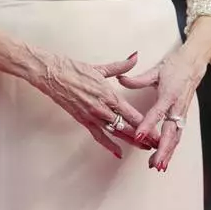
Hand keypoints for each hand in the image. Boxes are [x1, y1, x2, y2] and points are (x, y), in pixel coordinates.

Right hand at [28, 51, 153, 157]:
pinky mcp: (83, 120)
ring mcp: (92, 116)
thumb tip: (135, 57)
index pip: (132, 114)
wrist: (52, 75)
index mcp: (108, 94)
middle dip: (143, 136)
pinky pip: (98, 136)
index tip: (157, 130)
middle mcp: (102, 108)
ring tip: (144, 149)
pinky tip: (117, 152)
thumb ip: (121, 66)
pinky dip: (109, 145)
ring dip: (131, 142)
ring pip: (116, 133)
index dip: (147, 124)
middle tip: (156, 144)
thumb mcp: (101, 68)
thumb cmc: (74, 69)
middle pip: (127, 127)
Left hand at [119, 45, 208, 171]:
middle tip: (154, 164)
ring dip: (167, 153)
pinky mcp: (182, 116)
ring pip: (175, 137)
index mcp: (169, 94)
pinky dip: (171, 148)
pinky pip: (177, 135)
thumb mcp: (155, 70)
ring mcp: (181, 113)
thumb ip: (137, 79)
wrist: (194, 63)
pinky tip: (164, 158)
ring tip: (158, 166)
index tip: (139, 136)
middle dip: (163, 149)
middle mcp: (177, 107)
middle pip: (170, 132)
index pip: (156, 113)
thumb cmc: (174, 66)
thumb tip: (120, 79)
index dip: (147, 125)